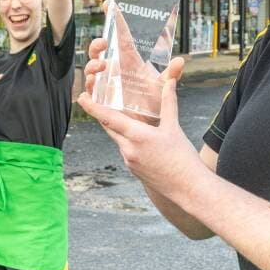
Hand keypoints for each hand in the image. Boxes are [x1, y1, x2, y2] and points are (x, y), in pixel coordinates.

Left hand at [78, 57, 200, 195]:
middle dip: (104, 114)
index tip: (81, 98)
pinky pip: (126, 150)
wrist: (188, 188)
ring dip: (119, 128)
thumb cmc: (183, 158)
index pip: (109, 118)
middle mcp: (128, 149)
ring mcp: (129, 161)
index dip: (93, 107)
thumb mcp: (174, 127)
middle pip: (109, 127)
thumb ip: (168, 102)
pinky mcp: (133, 170)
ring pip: (118, 139)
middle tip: (98, 100)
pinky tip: (140, 138)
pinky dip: (128, 141)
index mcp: (137, 136)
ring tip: (126, 116)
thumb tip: (169, 81)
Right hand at [82, 2, 160, 119]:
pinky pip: (91, 89)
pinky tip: (92, 84)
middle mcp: (115, 68)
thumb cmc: (155, 102)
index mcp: (129, 60)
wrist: (149, 125)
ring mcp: (106, 83)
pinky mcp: (102, 99)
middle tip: (103, 43)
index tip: (109, 4)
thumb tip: (180, 61)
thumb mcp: (163, 87)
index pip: (120, 36)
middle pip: (99, 50)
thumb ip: (171, 75)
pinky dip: (89, 85)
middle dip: (97, 44)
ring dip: (93, 64)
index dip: (114, 19)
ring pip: (92, 68)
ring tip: (101, 66)